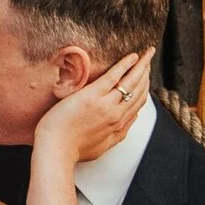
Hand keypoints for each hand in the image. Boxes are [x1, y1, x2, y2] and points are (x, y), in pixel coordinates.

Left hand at [34, 48, 153, 174]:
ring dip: (142, 66)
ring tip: (147, 53)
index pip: (138, 104)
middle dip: (147, 73)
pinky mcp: (92, 96)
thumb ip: (116, 134)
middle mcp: (116, 115)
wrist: (55, 150)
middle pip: (139, 91)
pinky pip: (114, 76)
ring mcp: (106, 105)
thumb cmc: (71, 150)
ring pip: (131, 82)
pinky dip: (126, 65)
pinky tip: (133, 56)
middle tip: (149, 59)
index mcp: (118, 126)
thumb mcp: (101, 146)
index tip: (146, 77)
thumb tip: (126, 123)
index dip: (145, 88)